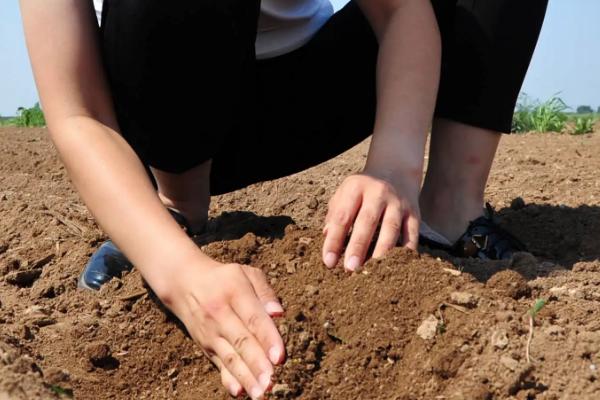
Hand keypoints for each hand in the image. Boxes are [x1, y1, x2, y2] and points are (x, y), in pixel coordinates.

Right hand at [159, 260, 284, 398]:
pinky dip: (228, 379)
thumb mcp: (246, 273)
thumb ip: (265, 291)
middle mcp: (220, 314)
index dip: (267, 338)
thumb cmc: (225, 279)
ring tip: (261, 393)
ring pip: (230, 357)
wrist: (184, 284)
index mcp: (234, 291)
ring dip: (246, 377)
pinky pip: (218, 364)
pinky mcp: (206, 346)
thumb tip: (278, 314)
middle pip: (241, 341)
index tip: (279, 357)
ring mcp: (211, 333)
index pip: (253, 317)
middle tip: (272, 381)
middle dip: (257, 364)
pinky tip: (239, 391)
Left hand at [322, 173, 419, 270]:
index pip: (342, 216)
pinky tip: (398, 266)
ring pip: (391, 228)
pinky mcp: (414, 213)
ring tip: (374, 270)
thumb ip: (335, 214)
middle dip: (358, 246)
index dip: (334, 240)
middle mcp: (378, 193)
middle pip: (367, 221)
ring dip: (382, 251)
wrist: (395, 172)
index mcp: (355, 188)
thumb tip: (327, 236)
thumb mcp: (344, 194)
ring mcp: (398, 202)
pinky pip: (411, 234)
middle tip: (350, 268)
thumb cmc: (362, 191)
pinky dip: (406, 251)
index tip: (329, 262)